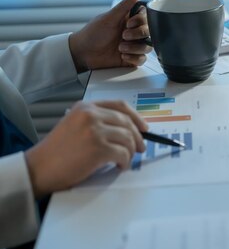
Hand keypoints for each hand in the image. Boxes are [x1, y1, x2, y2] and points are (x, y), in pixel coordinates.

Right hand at [25, 101, 147, 197]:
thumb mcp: (75, 125)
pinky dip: (125, 162)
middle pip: (127, 122)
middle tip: (140, 148)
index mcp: (85, 107)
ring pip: (127, 138)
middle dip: (138, 137)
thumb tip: (127, 129)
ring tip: (124, 160)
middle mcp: (91, 115)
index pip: (120, 106)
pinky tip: (119, 166)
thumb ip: (97, 122)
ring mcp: (94, 130)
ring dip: (130, 152)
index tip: (144, 128)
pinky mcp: (98, 148)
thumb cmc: (56, 152)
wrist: (37, 169)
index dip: (136, 117)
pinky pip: (123, 153)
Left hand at [69, 0, 151, 71]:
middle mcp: (133, 32)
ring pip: (147, 46)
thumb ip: (124, 5)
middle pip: (149, 32)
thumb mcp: (109, 18)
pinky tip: (123, 56)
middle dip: (138, 35)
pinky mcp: (131, 58)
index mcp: (129, 20)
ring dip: (135, 48)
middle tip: (123, 36)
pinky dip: (134, 58)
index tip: (129, 23)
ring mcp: (133, 45)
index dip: (141, 21)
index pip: (146, 18)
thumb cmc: (93, 33)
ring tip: (120, 48)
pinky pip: (142, 59)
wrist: (83, 53)